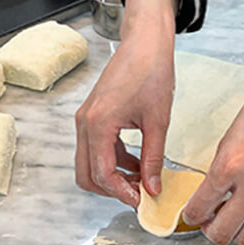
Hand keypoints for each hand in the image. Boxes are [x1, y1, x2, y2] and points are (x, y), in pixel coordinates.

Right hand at [75, 0, 177, 205]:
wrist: (145, 44)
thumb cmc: (151, 72)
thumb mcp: (158, 121)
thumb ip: (153, 159)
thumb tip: (152, 187)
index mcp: (98, 124)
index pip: (101, 173)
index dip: (121, 192)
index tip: (140, 201)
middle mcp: (85, 123)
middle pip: (86, 174)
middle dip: (111, 189)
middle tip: (138, 193)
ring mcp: (86, 119)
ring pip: (89, 163)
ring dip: (112, 175)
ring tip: (142, 178)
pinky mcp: (92, 116)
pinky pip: (96, 148)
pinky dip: (113, 161)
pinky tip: (138, 162)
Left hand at [183, 31, 243, 244]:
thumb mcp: (229, 138)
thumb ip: (218, 171)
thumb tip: (209, 196)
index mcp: (230, 166)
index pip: (200, 208)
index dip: (191, 215)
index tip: (192, 215)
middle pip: (222, 233)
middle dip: (210, 230)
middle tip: (209, 221)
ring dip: (235, 230)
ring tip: (233, 217)